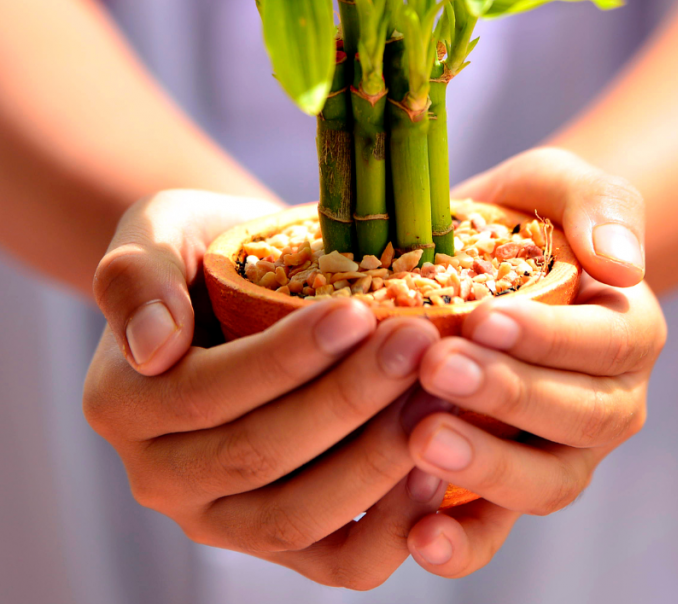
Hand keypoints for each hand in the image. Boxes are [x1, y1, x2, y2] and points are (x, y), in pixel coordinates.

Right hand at [84, 190, 447, 589]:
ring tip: (436, 400)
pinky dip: (388, 531)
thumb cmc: (201, 248)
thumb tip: (152, 348)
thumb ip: (136, 278)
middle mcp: (160, 477)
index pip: (205, 393)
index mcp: (122, 403)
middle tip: (416, 345)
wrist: (235, 284)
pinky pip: (335, 562)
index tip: (356, 312)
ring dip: (374, 462)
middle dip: (345, 401)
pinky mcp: (281, 542)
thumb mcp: (155, 233)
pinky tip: (434, 471)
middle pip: (257, 457)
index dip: (284, 360)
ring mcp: (220, 518)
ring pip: (297, 519)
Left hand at [404, 147, 665, 577]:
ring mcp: (558, 451)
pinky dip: (464, 541)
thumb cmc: (522, 216)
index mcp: (624, 331)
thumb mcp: (557, 184)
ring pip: (544, 482)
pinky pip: (497, 528)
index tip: (483, 317)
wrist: (480, 256)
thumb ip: (597, 205)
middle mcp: (603, 401)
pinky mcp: (505, 487)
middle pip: (577, 418)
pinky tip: (419, 536)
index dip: (547, 337)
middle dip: (507, 396)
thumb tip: (620, 265)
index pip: (604, 343)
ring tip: (421, 443)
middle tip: (437, 369)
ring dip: (487, 468)